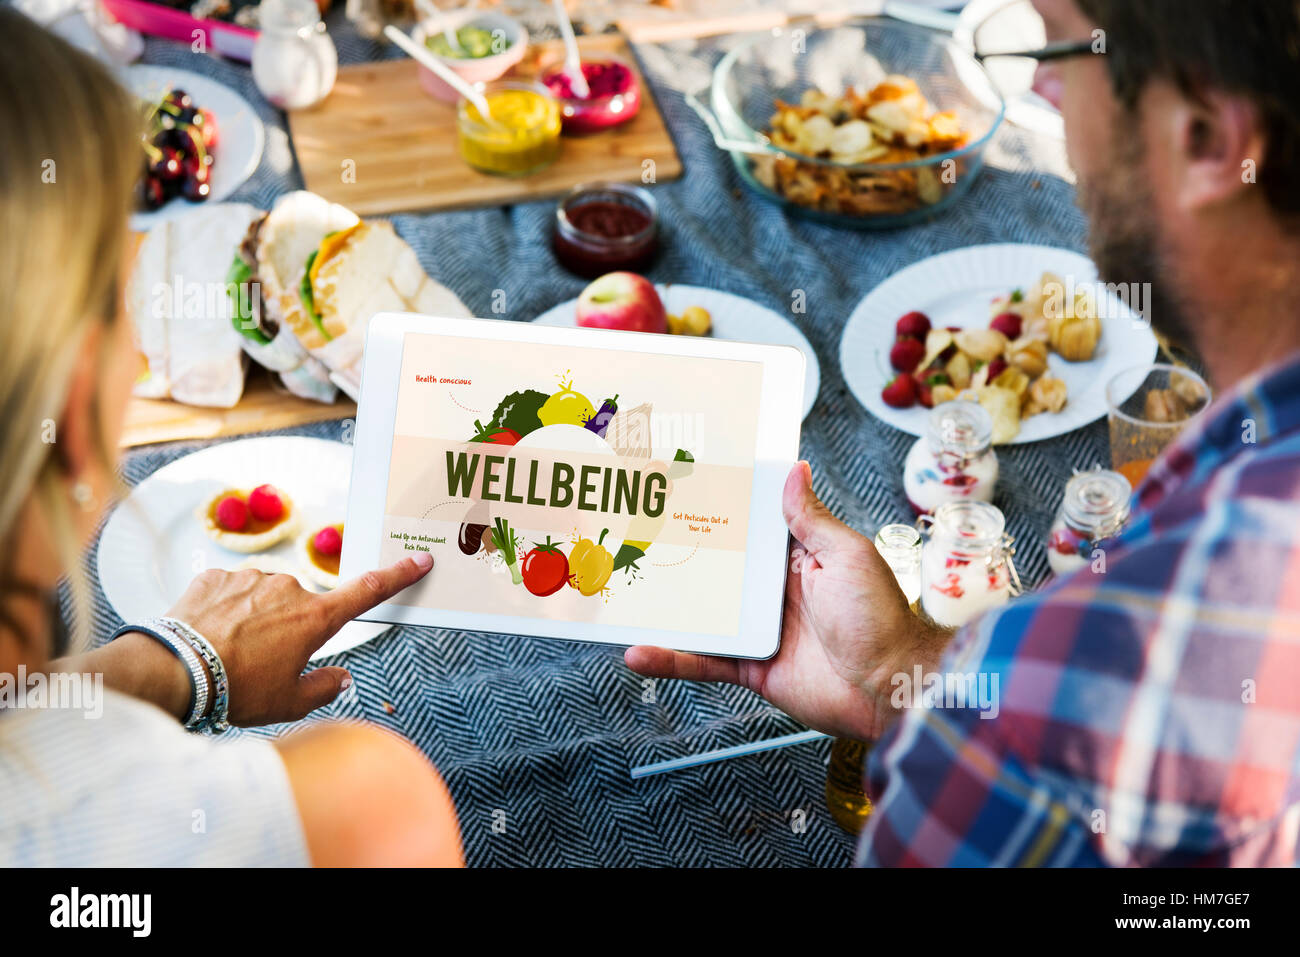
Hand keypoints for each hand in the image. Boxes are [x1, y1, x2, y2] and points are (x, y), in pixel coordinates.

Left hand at [164, 553, 433, 725]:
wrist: (173, 671)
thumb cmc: (237, 690)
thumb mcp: (288, 702)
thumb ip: (323, 688)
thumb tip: (342, 677)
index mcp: (315, 617)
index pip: (368, 591)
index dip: (398, 576)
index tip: (419, 559)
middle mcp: (288, 587)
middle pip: (301, 606)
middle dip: (287, 627)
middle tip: (259, 662)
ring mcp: (250, 578)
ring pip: (263, 597)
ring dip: (253, 618)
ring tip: (227, 651)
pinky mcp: (215, 576)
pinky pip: (229, 591)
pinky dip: (224, 611)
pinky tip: (208, 635)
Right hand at [624, 462, 950, 739]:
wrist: (890, 689)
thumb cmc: (880, 619)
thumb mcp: (846, 556)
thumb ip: (811, 521)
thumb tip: (795, 471)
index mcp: (798, 559)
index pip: (751, 530)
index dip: (719, 511)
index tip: (681, 488)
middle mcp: (774, 593)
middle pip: (718, 570)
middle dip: (678, 553)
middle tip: (630, 532)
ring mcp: (760, 631)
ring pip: (702, 615)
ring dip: (665, 607)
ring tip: (620, 592)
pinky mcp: (751, 668)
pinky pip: (705, 661)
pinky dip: (672, 659)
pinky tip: (638, 653)